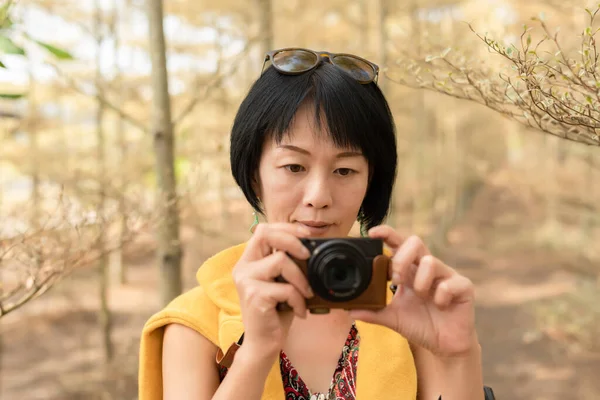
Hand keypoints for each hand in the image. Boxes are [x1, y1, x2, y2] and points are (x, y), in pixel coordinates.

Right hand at [232, 223, 312, 356]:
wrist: (263, 344)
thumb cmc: (276, 312)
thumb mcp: (282, 282)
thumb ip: (287, 263)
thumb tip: (313, 245)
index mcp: (249, 260)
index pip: (264, 230)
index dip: (287, 228)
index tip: (308, 234)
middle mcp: (243, 267)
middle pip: (266, 234)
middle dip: (293, 240)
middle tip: (308, 255)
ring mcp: (246, 280)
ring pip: (281, 260)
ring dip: (301, 278)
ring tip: (307, 294)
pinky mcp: (254, 295)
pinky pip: (286, 288)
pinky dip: (298, 300)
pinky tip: (299, 312)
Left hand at [350, 225, 477, 357]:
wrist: (444, 346)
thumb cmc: (420, 325)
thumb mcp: (393, 318)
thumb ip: (373, 312)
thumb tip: (349, 310)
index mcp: (410, 271)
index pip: (399, 244)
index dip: (387, 234)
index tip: (372, 232)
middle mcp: (427, 268)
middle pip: (415, 242)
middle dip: (402, 257)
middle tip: (395, 278)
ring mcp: (446, 276)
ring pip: (431, 261)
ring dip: (420, 281)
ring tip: (421, 296)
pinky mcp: (463, 287)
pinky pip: (450, 282)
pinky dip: (441, 295)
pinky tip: (440, 306)